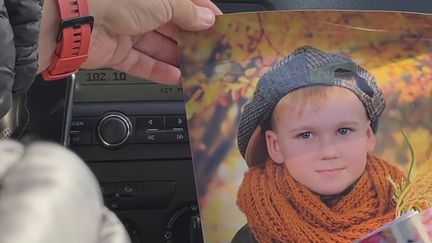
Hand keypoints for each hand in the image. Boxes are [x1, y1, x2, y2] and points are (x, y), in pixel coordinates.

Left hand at [38, 0, 221, 84]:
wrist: (76, 19)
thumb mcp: (165, 0)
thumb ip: (188, 12)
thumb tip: (206, 18)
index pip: (184, 2)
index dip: (203, 13)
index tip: (219, 27)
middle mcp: (138, 8)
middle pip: (172, 26)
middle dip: (192, 39)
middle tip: (211, 52)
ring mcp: (126, 30)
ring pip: (158, 47)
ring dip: (178, 58)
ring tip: (198, 68)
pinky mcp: (116, 52)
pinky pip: (142, 64)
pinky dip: (159, 72)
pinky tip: (177, 77)